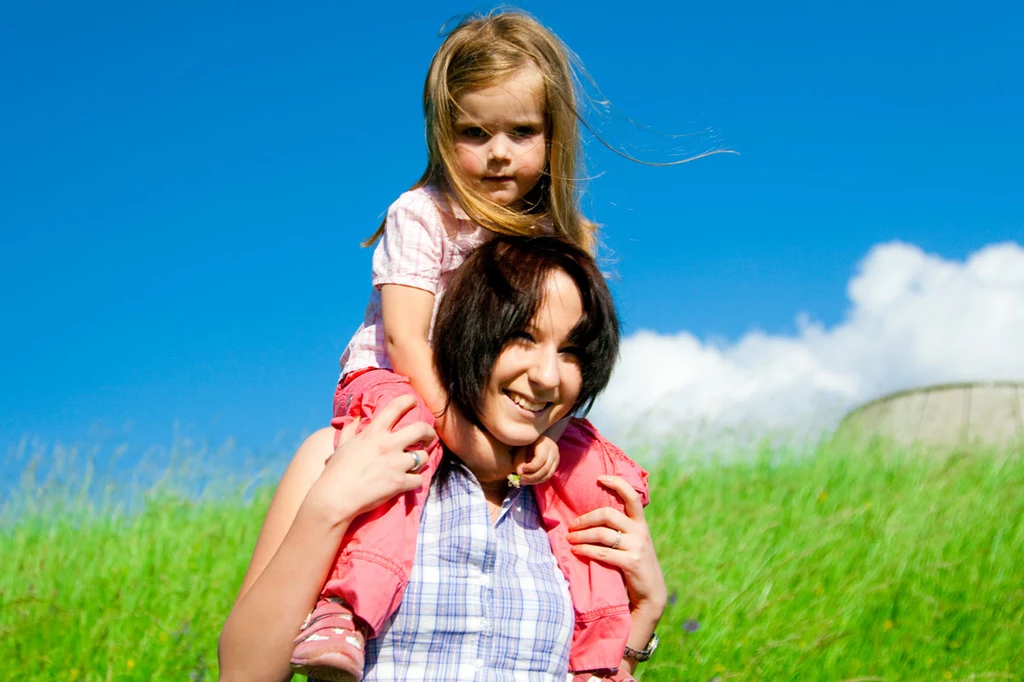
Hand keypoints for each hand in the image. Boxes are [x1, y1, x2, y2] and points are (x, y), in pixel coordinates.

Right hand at [310, 394, 436, 522]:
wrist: (335, 498)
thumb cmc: (336, 472)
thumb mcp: (341, 446)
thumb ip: (350, 430)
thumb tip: (354, 419)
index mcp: (374, 432)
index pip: (396, 407)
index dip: (408, 401)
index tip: (413, 402)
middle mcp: (388, 444)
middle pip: (421, 429)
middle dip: (429, 432)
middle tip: (429, 437)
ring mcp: (396, 464)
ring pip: (423, 456)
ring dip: (420, 460)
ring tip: (414, 464)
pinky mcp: (400, 483)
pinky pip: (419, 479)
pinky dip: (415, 481)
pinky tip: (408, 482)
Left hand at [513, 434, 560, 484]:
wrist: (535, 440)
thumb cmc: (526, 443)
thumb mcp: (521, 448)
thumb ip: (519, 460)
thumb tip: (520, 473)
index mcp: (545, 443)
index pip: (541, 459)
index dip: (531, 467)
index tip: (521, 471)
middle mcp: (553, 451)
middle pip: (545, 469)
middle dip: (532, 477)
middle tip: (520, 480)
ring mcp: (556, 459)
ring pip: (548, 475)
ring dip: (534, 481)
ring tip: (523, 481)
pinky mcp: (554, 465)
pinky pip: (548, 476)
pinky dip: (538, 480)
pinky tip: (529, 481)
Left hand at [566, 476, 667, 615]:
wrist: (651, 593)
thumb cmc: (635, 564)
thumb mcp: (633, 542)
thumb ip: (621, 528)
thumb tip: (593, 515)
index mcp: (640, 523)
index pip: (631, 496)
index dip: (617, 483)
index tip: (600, 478)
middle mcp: (640, 531)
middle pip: (608, 514)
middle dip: (585, 518)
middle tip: (572, 526)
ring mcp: (637, 547)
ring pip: (602, 534)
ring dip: (581, 536)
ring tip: (570, 539)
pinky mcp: (631, 562)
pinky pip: (603, 553)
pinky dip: (586, 551)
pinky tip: (576, 551)